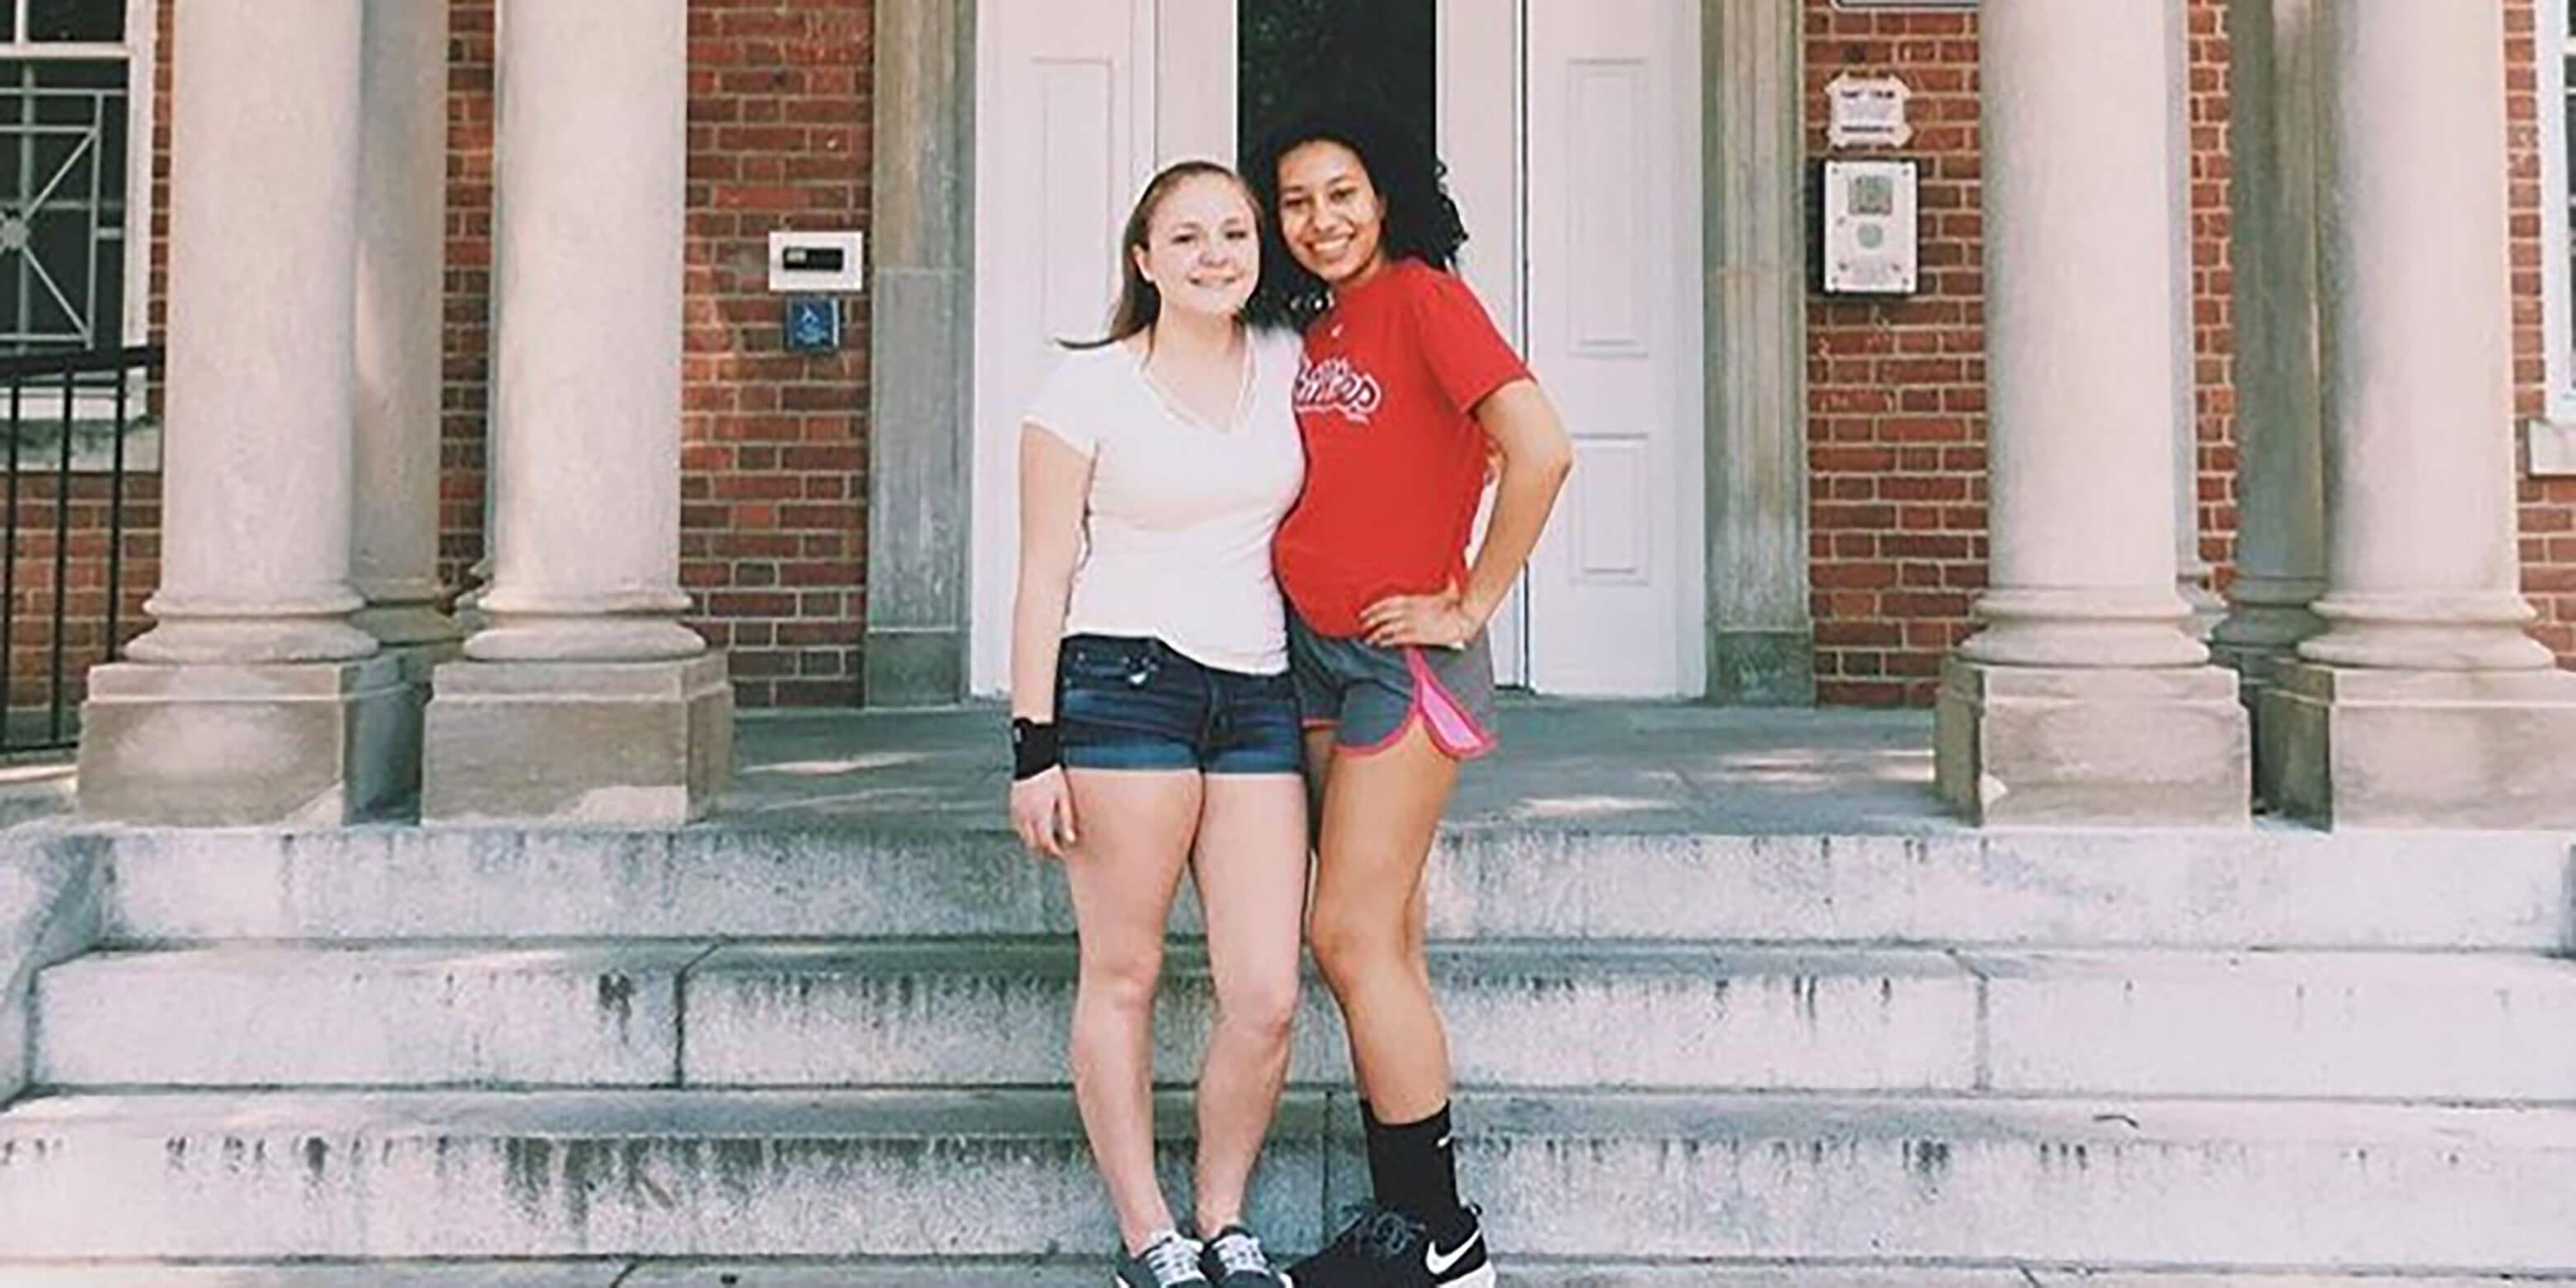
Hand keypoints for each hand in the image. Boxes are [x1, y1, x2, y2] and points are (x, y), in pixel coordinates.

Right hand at [1010, 767, 1077, 858]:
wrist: (1034, 759)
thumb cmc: (1052, 777)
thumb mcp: (1064, 798)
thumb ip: (1066, 820)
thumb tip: (1070, 839)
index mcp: (1041, 815)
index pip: (1045, 843)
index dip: (1054, 851)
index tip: (1061, 853)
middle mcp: (1026, 816)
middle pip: (1032, 843)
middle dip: (1043, 850)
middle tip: (1054, 849)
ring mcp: (1017, 811)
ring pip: (1023, 836)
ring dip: (1034, 841)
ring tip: (1045, 839)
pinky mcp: (1012, 805)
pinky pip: (1017, 825)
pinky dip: (1026, 830)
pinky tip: (1035, 827)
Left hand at [1359, 580, 1480, 649]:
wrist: (1463, 618)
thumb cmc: (1457, 605)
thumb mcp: (1449, 591)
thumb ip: (1448, 583)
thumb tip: (1452, 576)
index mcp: (1412, 600)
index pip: (1386, 603)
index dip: (1372, 609)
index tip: (1364, 613)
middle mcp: (1408, 611)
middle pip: (1382, 615)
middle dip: (1369, 621)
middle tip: (1362, 626)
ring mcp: (1411, 623)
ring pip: (1386, 628)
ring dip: (1375, 634)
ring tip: (1368, 639)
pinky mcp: (1416, 635)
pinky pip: (1396, 639)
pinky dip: (1386, 642)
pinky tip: (1381, 644)